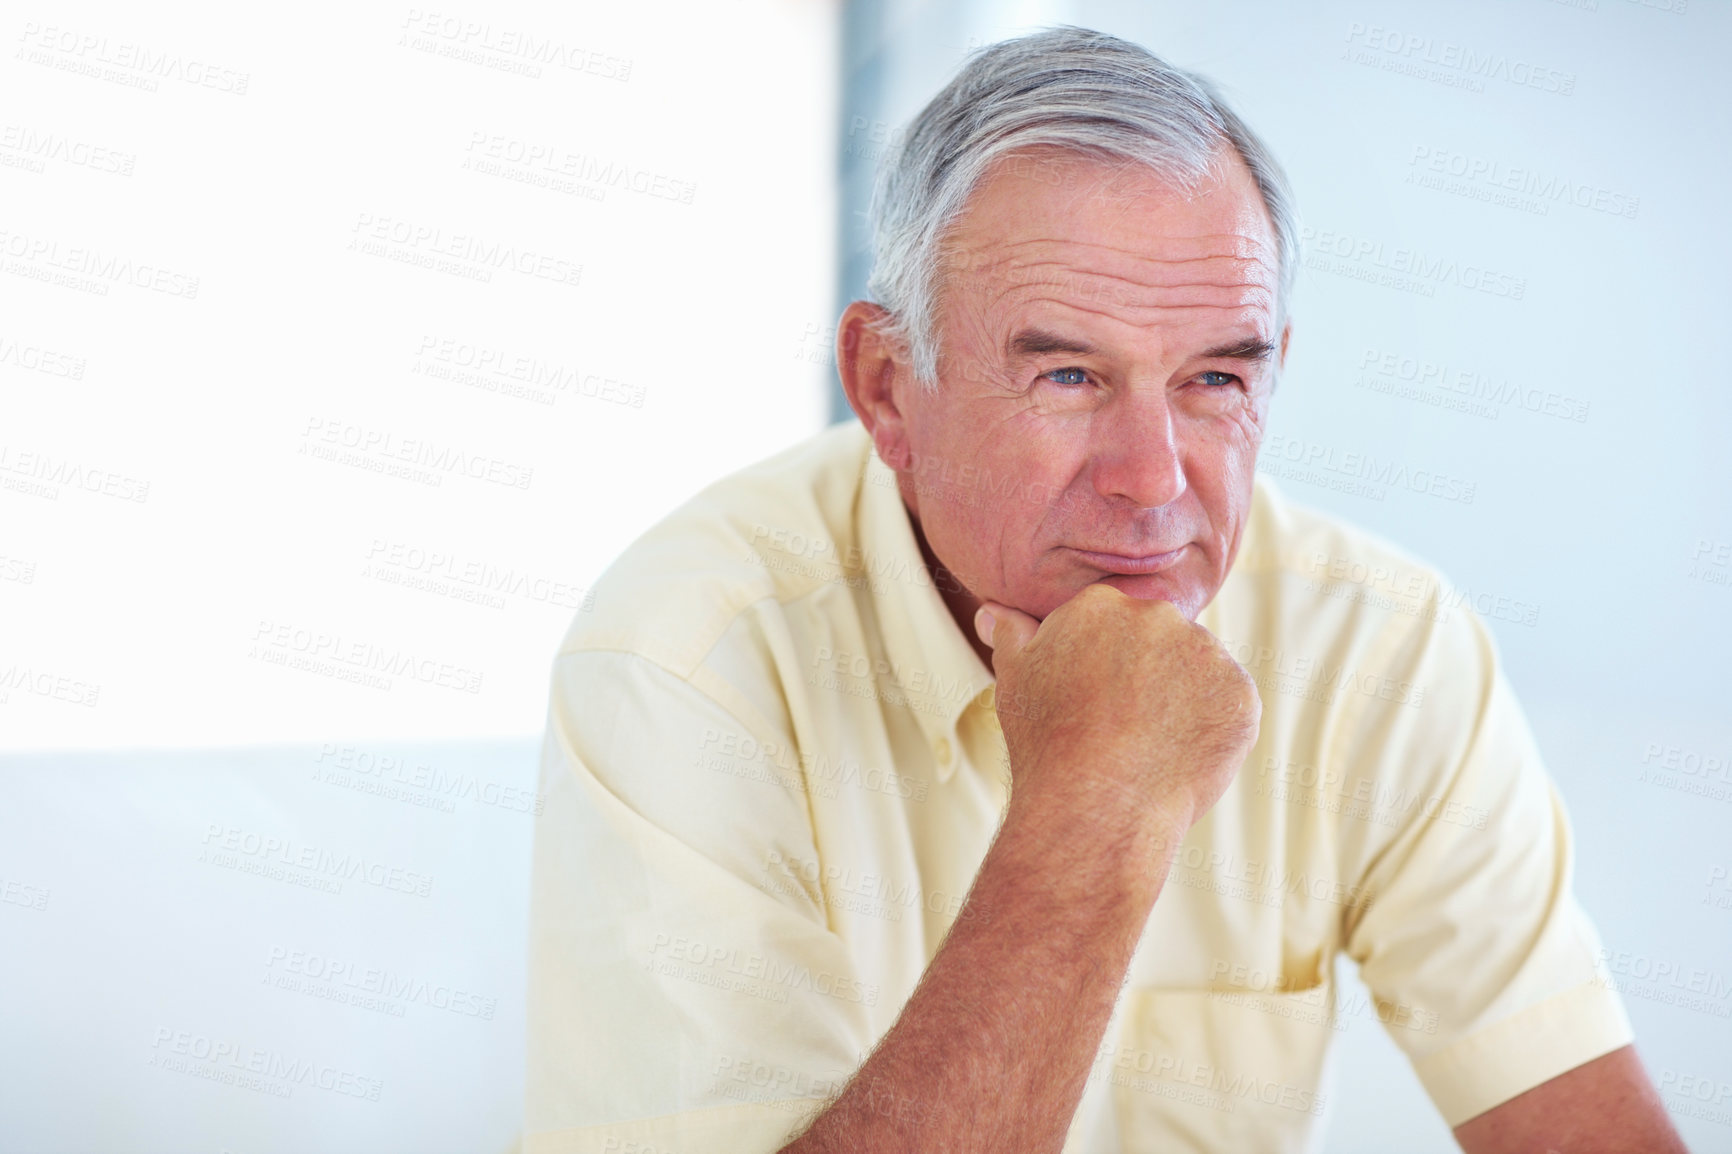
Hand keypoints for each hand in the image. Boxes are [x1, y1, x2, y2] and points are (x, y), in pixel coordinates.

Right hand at [975, 582, 1260, 839]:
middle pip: (1161, 640)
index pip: (1116, 624)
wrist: (1096, 805)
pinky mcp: (1240, 695)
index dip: (1107, 667)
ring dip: (1185, 699)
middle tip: (1123, 728)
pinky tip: (1179, 756)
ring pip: (1200, 671)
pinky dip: (1213, 729)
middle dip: (1149, 677)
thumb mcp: (1014, 679)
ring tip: (1151, 746)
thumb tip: (992, 610)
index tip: (1096, 704)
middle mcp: (1158, 615)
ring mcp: (1206, 653)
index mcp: (1101, 604)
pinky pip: (1230, 705)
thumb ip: (1012, 634)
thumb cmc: (1046, 744)